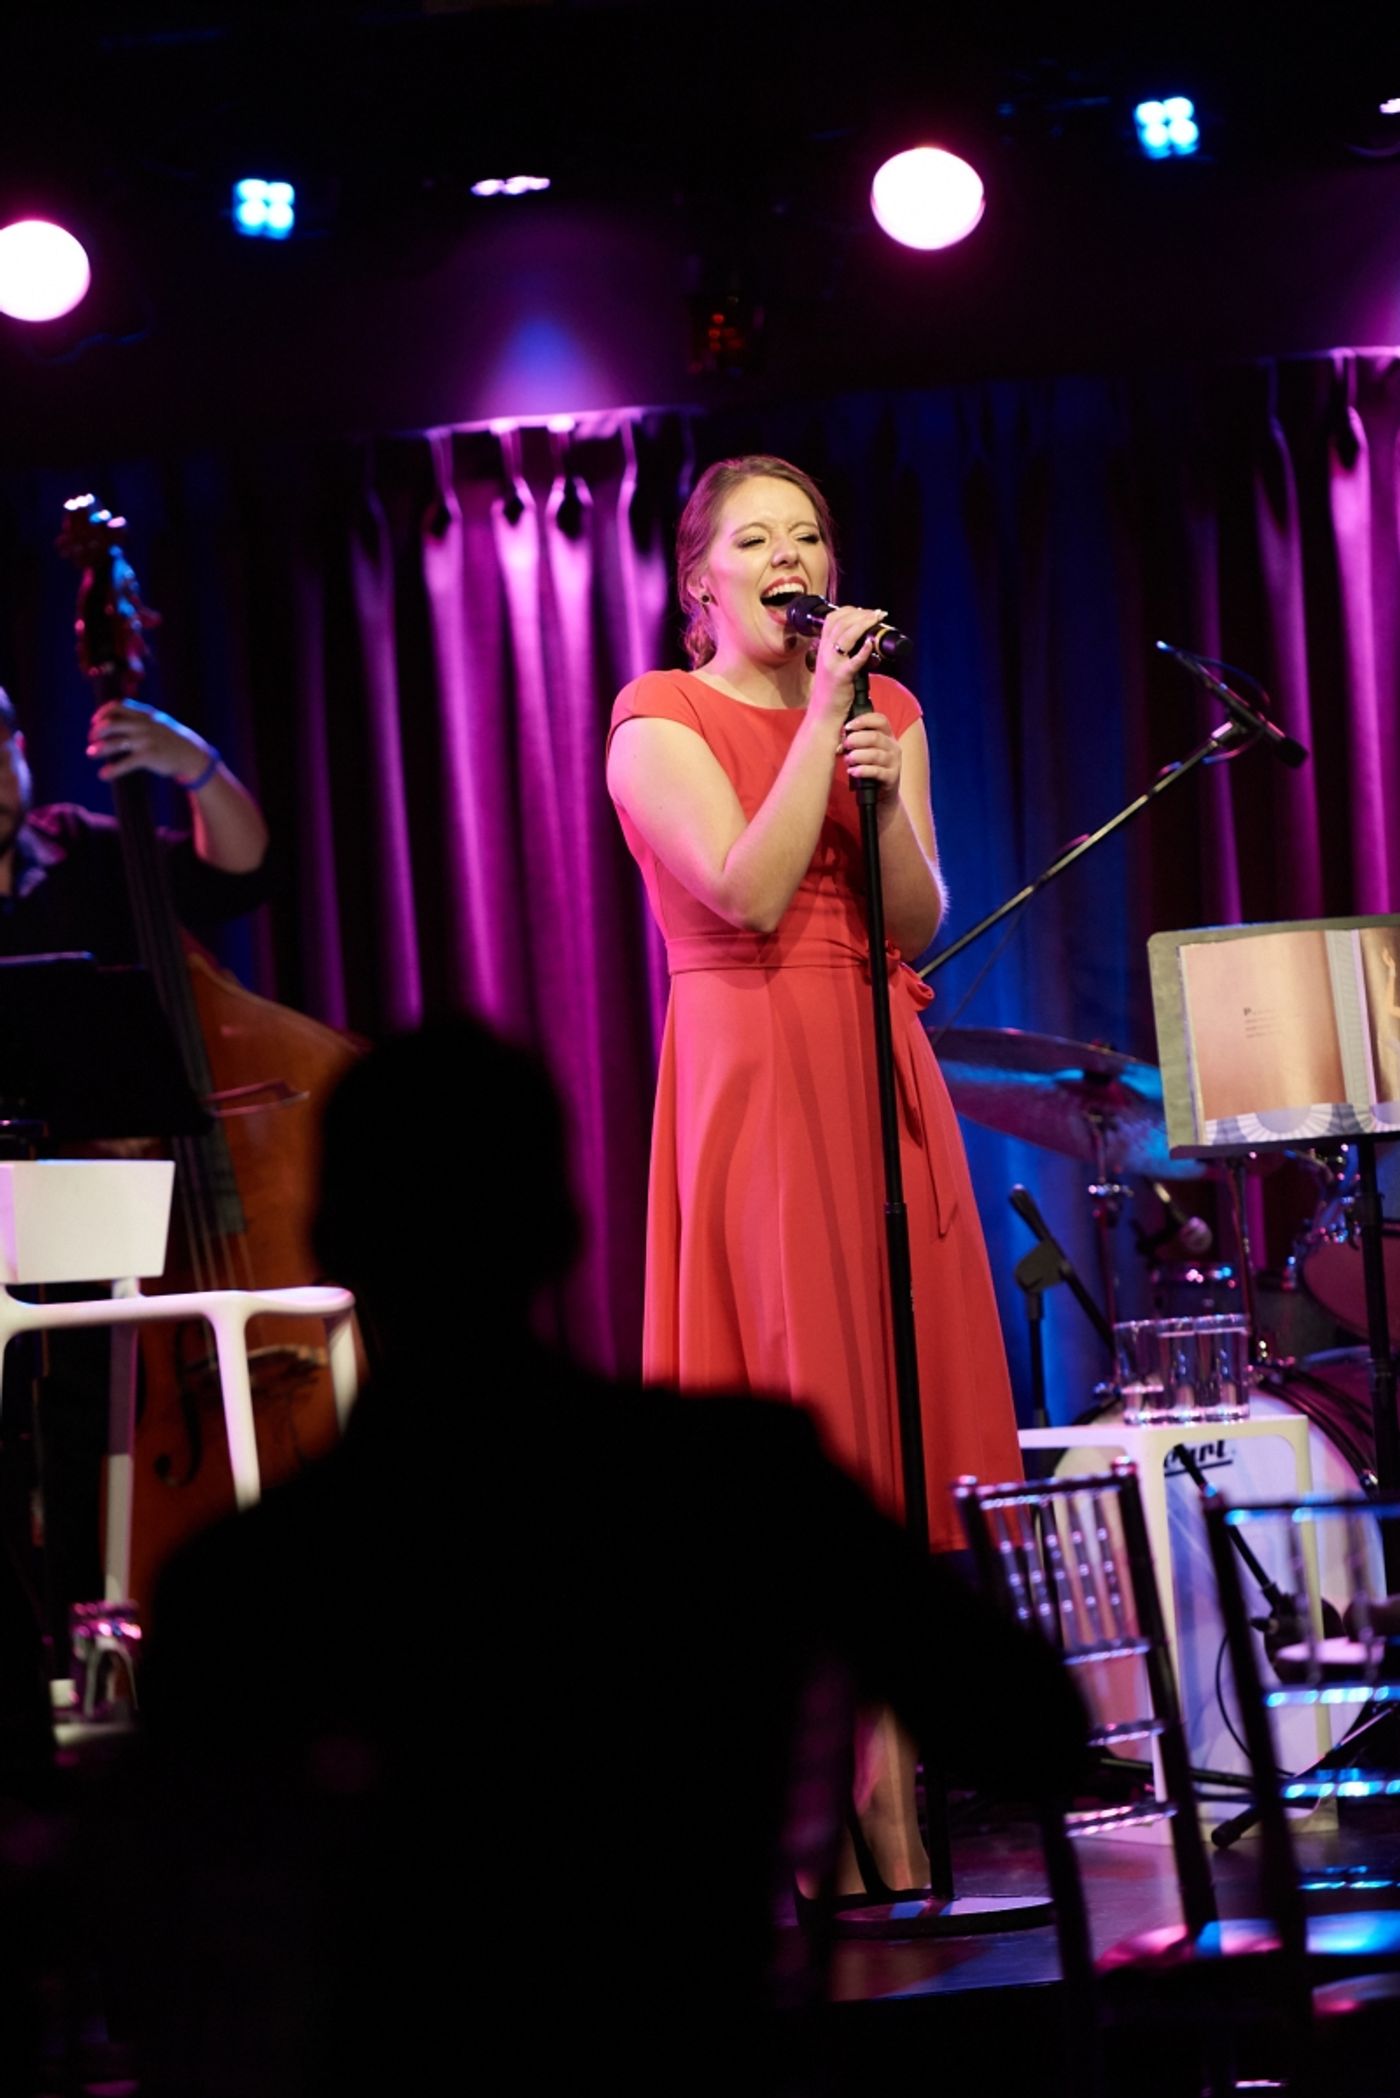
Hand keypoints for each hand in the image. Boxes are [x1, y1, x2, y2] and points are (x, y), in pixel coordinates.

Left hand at [87, 700, 213, 784]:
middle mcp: (144, 725)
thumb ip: (140, 719)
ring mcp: (146, 740)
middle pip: (111, 724)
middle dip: (97, 731)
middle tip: (91, 739)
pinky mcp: (148, 756)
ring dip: (99, 749)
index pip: (118, 706)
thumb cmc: (172, 740)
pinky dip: (112, 770)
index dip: (103, 713)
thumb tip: (117, 719)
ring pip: (115, 743)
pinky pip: (125, 763)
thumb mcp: (159, 723)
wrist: (193, 756)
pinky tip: (103, 775)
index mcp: (145, 715)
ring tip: (91, 754)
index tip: (95, 721)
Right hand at [807, 604, 886, 722]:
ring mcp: (831, 664)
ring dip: (864, 624)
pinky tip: (871, 643)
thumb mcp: (833, 665)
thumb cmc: (832, 691)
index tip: (865, 611)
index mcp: (822, 648)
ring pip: (846, 636)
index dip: (849, 610)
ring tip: (877, 620)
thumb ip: (844, 652)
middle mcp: (824, 652)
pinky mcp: (841, 677)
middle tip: (877, 613)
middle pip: (840, 623)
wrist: (823, 713)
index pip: (832, 619)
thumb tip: (864, 640)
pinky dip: (863, 650)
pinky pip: (853, 660)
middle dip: (861, 614)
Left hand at [842, 710, 901, 802]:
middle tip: (845, 745)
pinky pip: (876, 771)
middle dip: (856, 739)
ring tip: (847, 760)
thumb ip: (853, 742)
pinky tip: (852, 771)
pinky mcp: (892, 777)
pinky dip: (862, 770)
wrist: (881, 793)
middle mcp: (893, 746)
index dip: (863, 720)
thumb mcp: (863, 751)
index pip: (880, 720)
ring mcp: (894, 762)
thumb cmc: (869, 767)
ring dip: (857, 756)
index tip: (847, 727)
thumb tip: (836, 740)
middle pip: (875, 737)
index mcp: (887, 735)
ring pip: (875, 754)